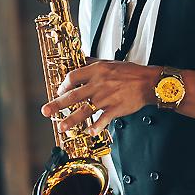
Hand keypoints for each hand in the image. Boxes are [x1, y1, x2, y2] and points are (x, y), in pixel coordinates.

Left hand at [40, 60, 156, 134]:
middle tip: (46, 111)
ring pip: (85, 110)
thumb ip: (93, 64)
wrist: (148, 82)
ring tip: (61, 127)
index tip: (59, 91)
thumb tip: (80, 62)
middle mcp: (99, 84)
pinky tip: (90, 132)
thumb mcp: (109, 62)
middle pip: (73, 95)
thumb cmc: (131, 73)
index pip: (73, 77)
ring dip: (71, 120)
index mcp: (97, 71)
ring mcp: (106, 98)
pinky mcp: (115, 108)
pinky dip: (96, 127)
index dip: (63, 85)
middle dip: (58, 104)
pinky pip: (103, 119)